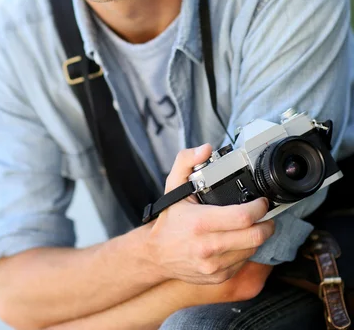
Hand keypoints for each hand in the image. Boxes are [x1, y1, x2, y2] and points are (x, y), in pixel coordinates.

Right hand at [147, 144, 273, 284]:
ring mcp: (214, 265)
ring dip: (258, 236)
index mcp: (200, 223)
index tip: (262, 202)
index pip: (243, 217)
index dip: (259, 208)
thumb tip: (205, 149)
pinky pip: (243, 262)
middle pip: (254, 236)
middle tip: (265, 214)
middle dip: (267, 223)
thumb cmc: (169, 220)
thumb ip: (187, 161)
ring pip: (252, 250)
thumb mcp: (173, 185)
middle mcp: (208, 247)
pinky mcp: (218, 276)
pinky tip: (239, 239)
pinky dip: (246, 249)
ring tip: (253, 225)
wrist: (157, 255)